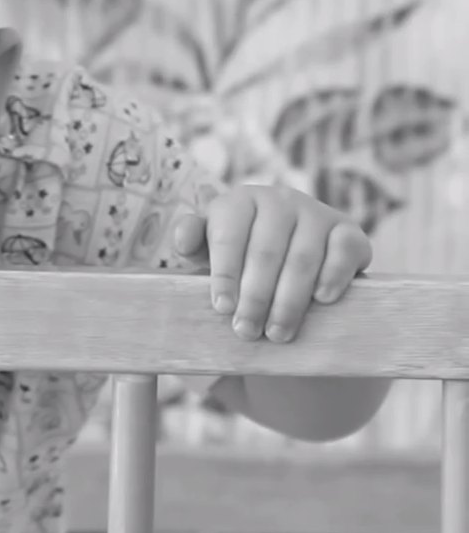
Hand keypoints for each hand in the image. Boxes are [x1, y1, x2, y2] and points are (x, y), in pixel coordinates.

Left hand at [173, 185, 371, 342]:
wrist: (290, 260)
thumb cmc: (240, 258)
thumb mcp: (210, 250)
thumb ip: (193, 242)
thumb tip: (183, 241)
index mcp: (240, 201)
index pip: (229, 235)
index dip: (224, 273)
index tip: (222, 308)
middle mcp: (279, 199)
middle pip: (265, 252)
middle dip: (255, 297)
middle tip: (246, 331)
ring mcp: (316, 212)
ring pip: (302, 258)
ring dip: (289, 300)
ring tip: (277, 333)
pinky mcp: (349, 230)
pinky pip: (343, 251)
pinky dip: (332, 276)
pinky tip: (322, 301)